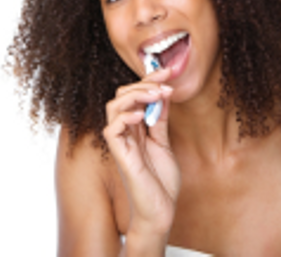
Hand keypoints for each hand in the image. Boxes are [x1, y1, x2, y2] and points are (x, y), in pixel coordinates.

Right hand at [103, 67, 180, 236]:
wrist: (160, 210)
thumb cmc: (160, 181)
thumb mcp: (164, 142)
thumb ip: (160, 120)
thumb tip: (164, 94)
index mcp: (136, 128)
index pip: (136, 95)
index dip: (150, 80)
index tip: (169, 69)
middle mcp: (126, 132)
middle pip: (122, 96)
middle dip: (143, 82)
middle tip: (165, 80)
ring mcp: (121, 143)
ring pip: (113, 107)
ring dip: (136, 95)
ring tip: (156, 94)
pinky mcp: (120, 156)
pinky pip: (111, 130)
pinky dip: (124, 117)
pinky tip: (141, 116)